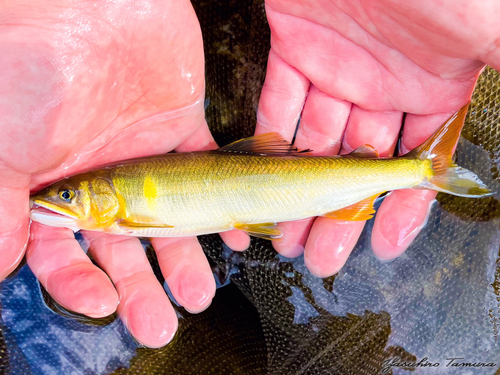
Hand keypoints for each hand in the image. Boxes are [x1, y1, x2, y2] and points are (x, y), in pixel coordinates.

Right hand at [0, 0, 246, 347]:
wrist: (88, 3)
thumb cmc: (29, 67)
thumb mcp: (4, 147)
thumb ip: (1, 209)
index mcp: (52, 184)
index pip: (64, 250)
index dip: (80, 282)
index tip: (102, 305)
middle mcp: (100, 176)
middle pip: (122, 244)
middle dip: (140, 287)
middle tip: (161, 324)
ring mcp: (143, 154)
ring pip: (166, 218)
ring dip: (184, 257)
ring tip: (199, 294)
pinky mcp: (181, 129)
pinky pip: (206, 175)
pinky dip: (221, 205)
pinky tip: (233, 237)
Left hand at [256, 0, 498, 276]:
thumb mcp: (489, 29)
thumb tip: (496, 160)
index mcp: (434, 86)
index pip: (416, 163)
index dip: (402, 208)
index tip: (383, 247)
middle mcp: (384, 85)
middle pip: (357, 164)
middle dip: (339, 213)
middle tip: (321, 258)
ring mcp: (337, 68)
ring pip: (314, 143)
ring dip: (296, 188)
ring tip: (284, 234)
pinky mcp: (295, 46)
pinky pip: (280, 101)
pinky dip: (270, 136)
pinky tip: (262, 172)